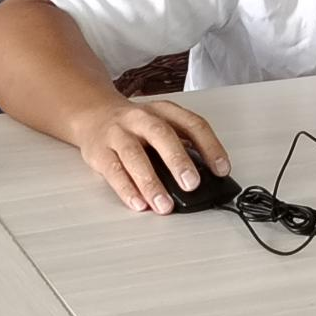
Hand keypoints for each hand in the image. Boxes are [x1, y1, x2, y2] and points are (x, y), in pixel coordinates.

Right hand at [73, 99, 230, 213]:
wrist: (93, 114)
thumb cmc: (135, 124)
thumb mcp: (162, 123)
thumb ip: (182, 143)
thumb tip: (205, 172)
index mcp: (164, 111)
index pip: (193, 124)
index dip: (210, 146)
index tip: (222, 169)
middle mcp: (141, 119)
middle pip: (162, 136)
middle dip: (178, 161)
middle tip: (192, 184)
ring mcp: (118, 134)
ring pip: (135, 156)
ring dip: (151, 183)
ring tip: (164, 204)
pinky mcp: (98, 152)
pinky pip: (113, 171)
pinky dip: (127, 189)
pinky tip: (139, 203)